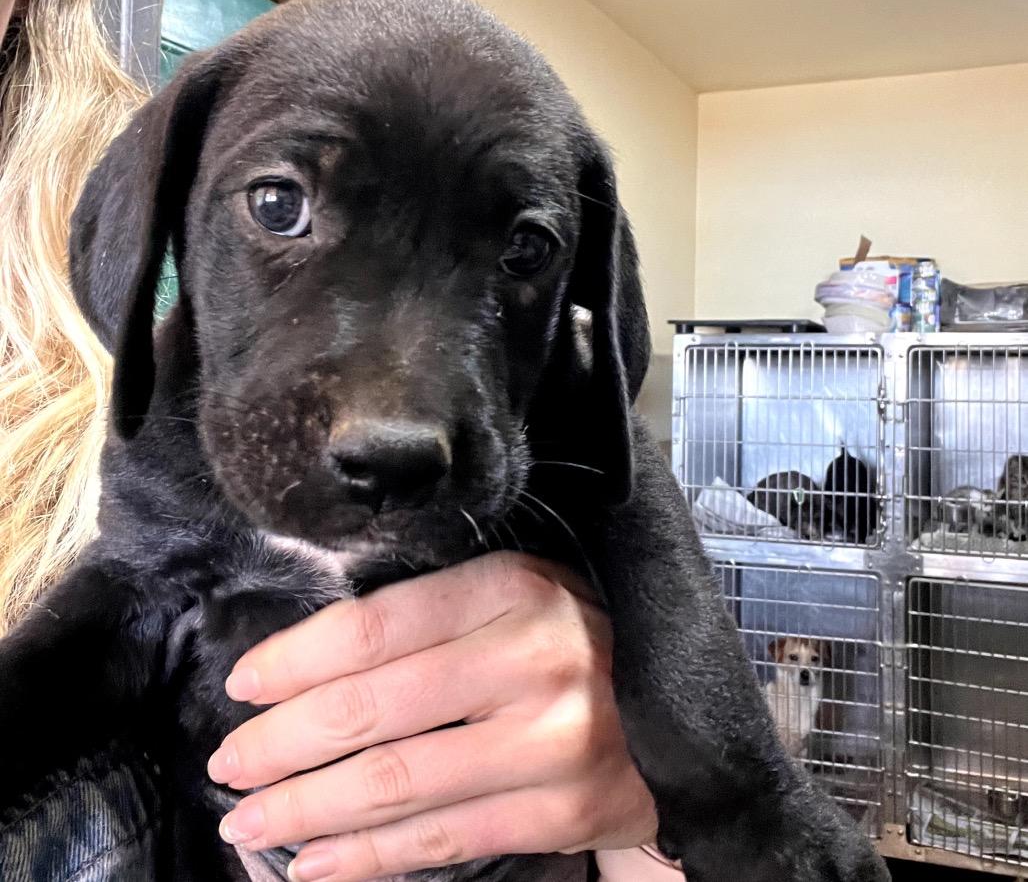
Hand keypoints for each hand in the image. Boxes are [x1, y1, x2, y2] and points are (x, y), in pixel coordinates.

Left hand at [207, 551, 657, 880]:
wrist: (676, 711)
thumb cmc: (571, 639)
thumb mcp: (513, 597)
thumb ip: (431, 617)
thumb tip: (310, 664)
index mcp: (512, 586)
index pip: (377, 623)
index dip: (296, 659)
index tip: (244, 686)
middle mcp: (533, 657)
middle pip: (374, 706)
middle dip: (283, 743)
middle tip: (228, 764)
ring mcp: (551, 740)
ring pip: (397, 782)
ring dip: (306, 807)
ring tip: (247, 819)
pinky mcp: (561, 812)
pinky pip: (440, 839)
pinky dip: (365, 857)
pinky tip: (313, 861)